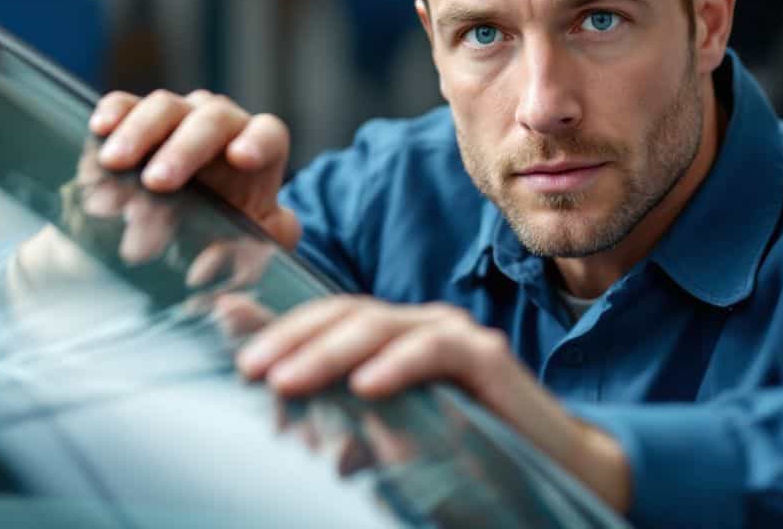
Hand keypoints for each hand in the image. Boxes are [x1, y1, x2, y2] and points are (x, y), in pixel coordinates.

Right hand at [89, 90, 300, 249]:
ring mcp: (177, 116)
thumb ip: (253, 254)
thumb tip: (232, 260)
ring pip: (164, 107)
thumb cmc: (218, 238)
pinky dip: (113, 113)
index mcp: (257, 150)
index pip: (267, 134)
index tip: (242, 159)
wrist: (165, 240)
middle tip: (158, 183)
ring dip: (140, 134)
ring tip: (117, 164)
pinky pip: (125, 104)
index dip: (257, 142)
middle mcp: (219, 124)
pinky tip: (100, 129)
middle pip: (212, 119)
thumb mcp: (244, 250)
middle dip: (184, 150)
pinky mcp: (134, 118)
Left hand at [234, 296, 631, 511]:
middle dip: (291, 338)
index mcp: (394, 338)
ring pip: (381, 325)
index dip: (278, 325)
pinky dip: (397, 365)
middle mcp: (421, 326)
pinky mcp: (489, 356)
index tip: (227, 339)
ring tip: (287, 382)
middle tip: (250, 370)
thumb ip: (339, 410)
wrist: (554, 470)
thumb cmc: (464, 454)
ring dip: (328, 352)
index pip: (327, 317)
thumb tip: (274, 392)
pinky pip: (436, 350)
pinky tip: (365, 386)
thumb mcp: (386, 434)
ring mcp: (457, 335)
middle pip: (346, 313)